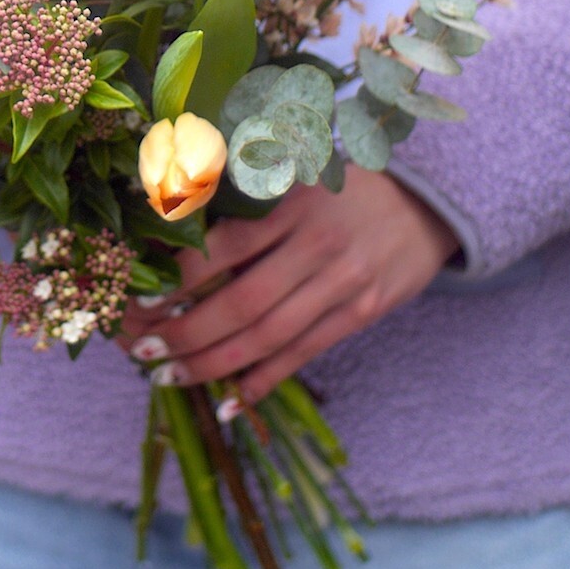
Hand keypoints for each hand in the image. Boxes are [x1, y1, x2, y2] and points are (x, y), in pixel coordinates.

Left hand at [123, 167, 457, 401]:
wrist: (427, 200)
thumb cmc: (342, 182)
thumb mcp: (295, 169)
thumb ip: (243, 190)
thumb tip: (173, 215)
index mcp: (293, 203)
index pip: (227, 247)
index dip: (180, 276)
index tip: (143, 294)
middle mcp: (318, 246)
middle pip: (242, 302)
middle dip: (187, 332)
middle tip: (143, 348)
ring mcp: (343, 284)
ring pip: (269, 336)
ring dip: (214, 363)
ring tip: (170, 376)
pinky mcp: (361, 314)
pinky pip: (304, 354)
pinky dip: (265, 379)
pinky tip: (230, 399)